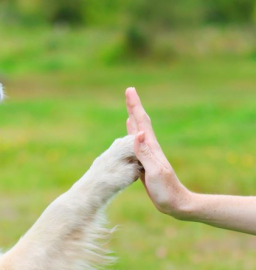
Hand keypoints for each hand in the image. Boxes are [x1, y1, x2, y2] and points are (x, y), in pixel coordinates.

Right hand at [125, 87, 191, 217]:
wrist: (176, 203)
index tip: (130, 91)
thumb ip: (145, 153)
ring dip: (134, 118)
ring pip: (138, 131)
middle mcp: (150, 147)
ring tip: (130, 108)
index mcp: (152, 147)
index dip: (135, 106)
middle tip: (129, 92)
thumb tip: (138, 133)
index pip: (142, 122)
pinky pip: (137, 144)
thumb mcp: (155, 172)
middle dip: (134, 107)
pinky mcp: (145, 162)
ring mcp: (148, 154)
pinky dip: (133, 134)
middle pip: (141, 122)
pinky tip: (132, 132)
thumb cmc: (166, 190)